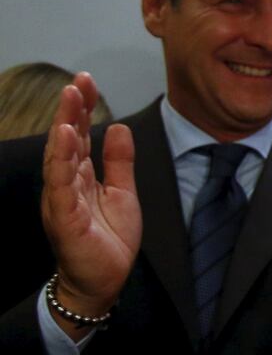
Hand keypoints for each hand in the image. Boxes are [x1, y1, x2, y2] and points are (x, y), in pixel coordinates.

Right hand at [41, 72, 139, 337]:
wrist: (104, 280)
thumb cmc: (108, 238)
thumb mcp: (122, 192)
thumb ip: (119, 161)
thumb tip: (118, 126)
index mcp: (79, 176)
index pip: (79, 135)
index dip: (82, 108)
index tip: (88, 81)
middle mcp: (66, 183)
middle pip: (67, 139)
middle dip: (71, 108)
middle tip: (79, 80)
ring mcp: (62, 199)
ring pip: (60, 156)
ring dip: (64, 126)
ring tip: (70, 98)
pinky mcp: (64, 217)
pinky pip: (60, 184)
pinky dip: (61, 160)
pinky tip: (64, 137)